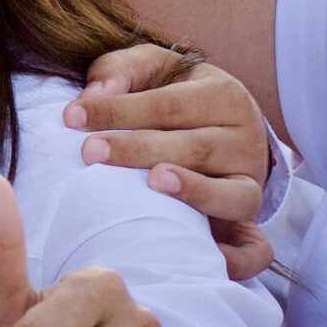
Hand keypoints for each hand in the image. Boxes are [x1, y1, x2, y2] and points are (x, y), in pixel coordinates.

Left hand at [68, 45, 275, 280]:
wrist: (228, 124)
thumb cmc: (176, 95)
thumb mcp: (154, 69)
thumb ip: (122, 71)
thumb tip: (93, 95)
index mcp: (222, 94)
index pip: (167, 104)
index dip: (118, 110)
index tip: (71, 117)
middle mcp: (245, 138)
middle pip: (193, 147)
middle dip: (138, 149)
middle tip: (89, 152)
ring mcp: (251, 180)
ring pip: (230, 193)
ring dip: (193, 191)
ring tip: (153, 183)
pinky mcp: (250, 218)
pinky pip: (254, 247)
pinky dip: (236, 258)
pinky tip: (205, 255)